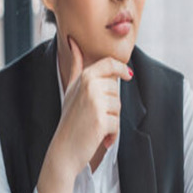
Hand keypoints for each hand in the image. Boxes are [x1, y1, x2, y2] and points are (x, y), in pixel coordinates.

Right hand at [53, 35, 132, 178]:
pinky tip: (99, 137)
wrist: (63, 150)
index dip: (121, 68)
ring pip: (118, 107)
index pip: (109, 64)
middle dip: (110, 105)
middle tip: (94, 115)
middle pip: (116, 89)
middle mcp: (90, 86)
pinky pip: (117, 124)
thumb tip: (73, 43)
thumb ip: (77, 67)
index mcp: (84, 77)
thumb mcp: (71, 89)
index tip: (128, 75)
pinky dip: (111, 134)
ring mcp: (95, 103)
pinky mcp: (101, 120)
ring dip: (111, 120)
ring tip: (95, 126)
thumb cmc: (70, 120)